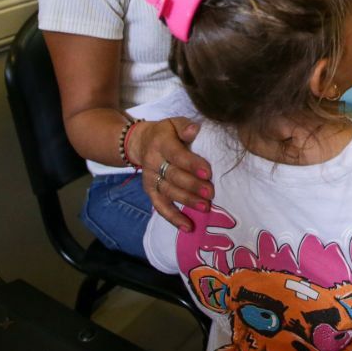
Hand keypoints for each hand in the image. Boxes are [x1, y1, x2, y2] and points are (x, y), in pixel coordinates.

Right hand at [132, 116, 212, 231]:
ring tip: (205, 208)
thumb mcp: (174, 123)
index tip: (208, 173)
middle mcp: (153, 162)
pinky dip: (173, 218)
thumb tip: (195, 129)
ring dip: (187, 202)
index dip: (192, 164)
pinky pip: (160, 207)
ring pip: (168, 192)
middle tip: (210, 194)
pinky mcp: (150, 191)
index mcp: (161, 144)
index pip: (177, 155)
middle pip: (173, 176)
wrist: (141, 142)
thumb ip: (185, 126)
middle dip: (192, 186)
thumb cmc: (166, 132)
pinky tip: (188, 227)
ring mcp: (150, 179)